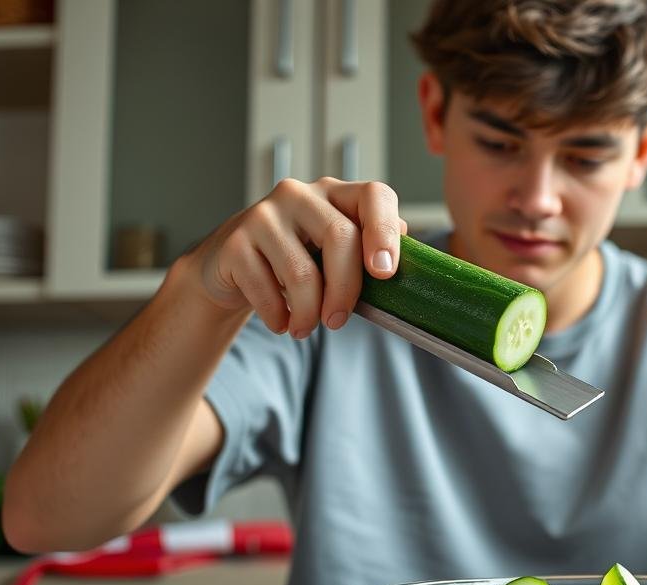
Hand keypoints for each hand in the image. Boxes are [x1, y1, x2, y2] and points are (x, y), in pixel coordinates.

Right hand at [187, 177, 406, 337]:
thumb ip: (370, 252)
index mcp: (336, 194)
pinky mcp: (236, 242)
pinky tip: (281, 322)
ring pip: (302, 272)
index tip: (385, 272)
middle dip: (346, 289)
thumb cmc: (296, 260)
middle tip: (338, 321)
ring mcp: (264, 214)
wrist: (231, 266)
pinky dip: (278, 317)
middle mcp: (300, 194)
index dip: (385, 231)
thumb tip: (415, 266)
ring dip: (308, 312)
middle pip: (340, 237)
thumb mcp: (335, 252)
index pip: (374, 195)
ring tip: (305, 328)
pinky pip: (266, 289)